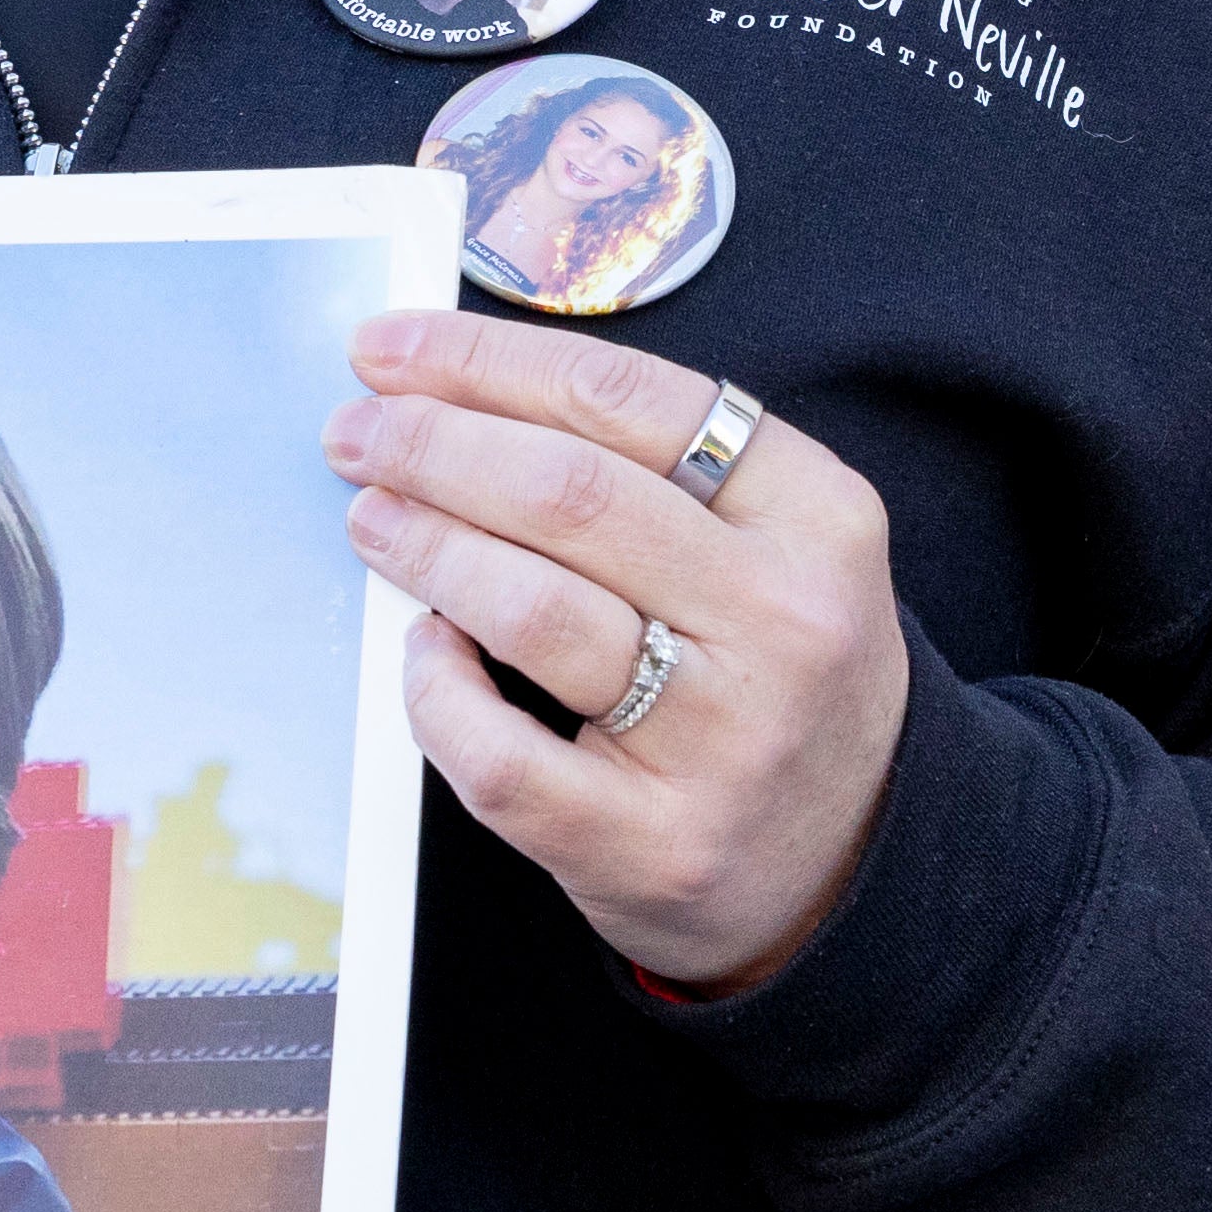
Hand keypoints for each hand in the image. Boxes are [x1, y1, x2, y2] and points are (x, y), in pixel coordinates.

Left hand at [336, 313, 907, 991]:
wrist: (855, 860)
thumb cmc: (773, 671)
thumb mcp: (773, 544)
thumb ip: (647, 468)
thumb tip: (452, 392)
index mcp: (816, 515)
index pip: (626, 400)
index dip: (485, 363)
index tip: (390, 351)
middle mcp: (783, 620)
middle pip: (566, 495)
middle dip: (432, 446)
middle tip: (356, 434)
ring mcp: (723, 741)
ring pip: (530, 611)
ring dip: (425, 548)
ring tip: (372, 519)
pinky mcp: (655, 846)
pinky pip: (501, 758)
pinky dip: (438, 692)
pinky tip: (424, 652)